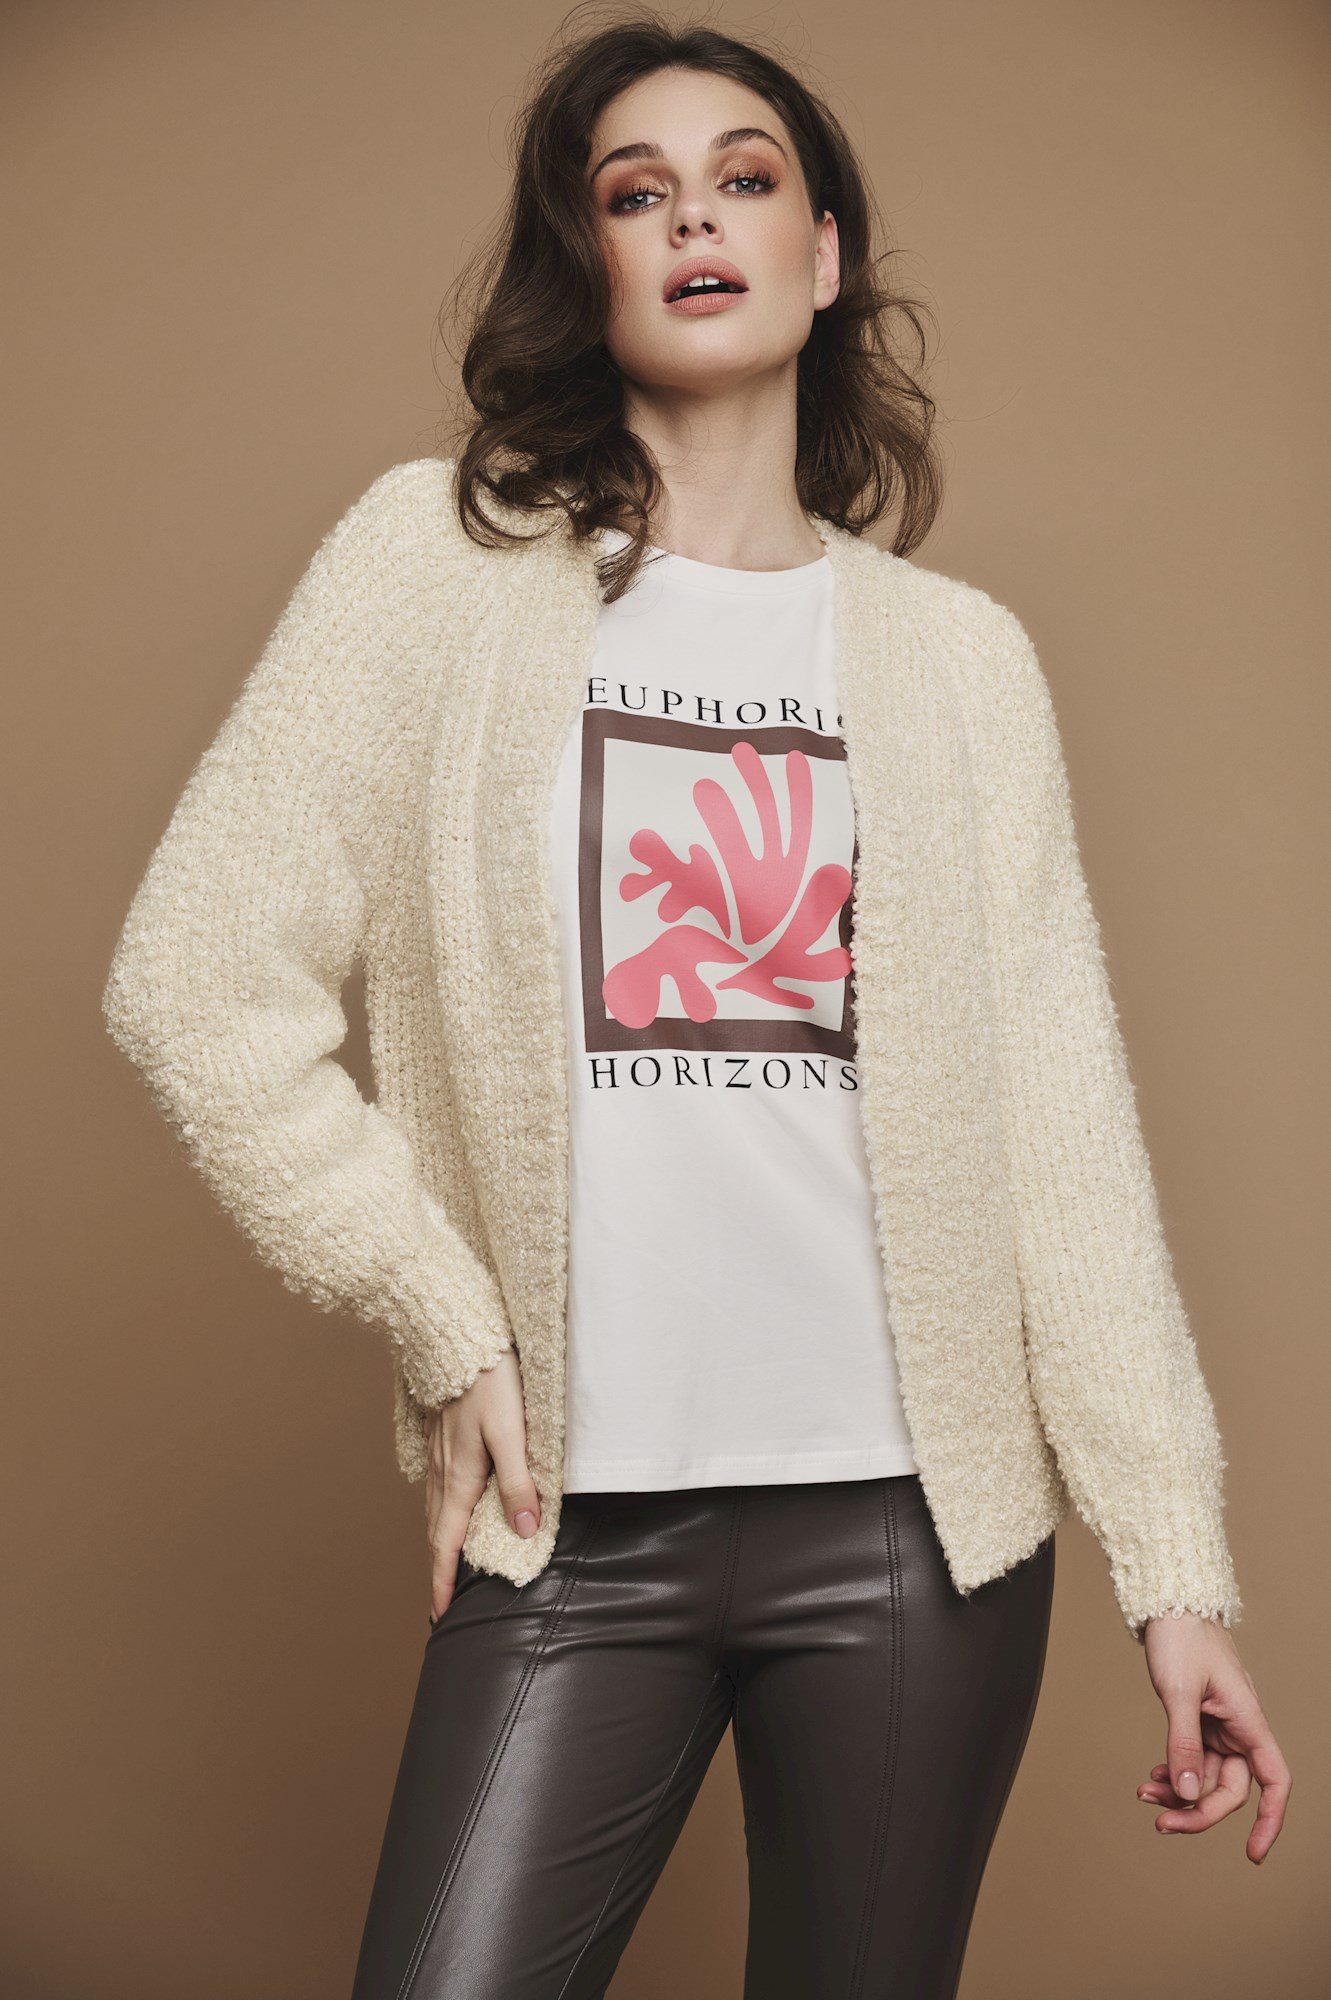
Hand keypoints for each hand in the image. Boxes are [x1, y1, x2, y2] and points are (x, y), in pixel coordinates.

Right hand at [423, 1348, 541, 1623]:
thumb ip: (518, 1481)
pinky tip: (450, 1503)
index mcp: (460, 1477)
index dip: (443, 1580)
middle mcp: (443, 1470)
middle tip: (441, 1599)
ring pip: (436, 1507)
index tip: (439, 1614)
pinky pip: (438, 1484)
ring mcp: (439, 1452)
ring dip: (439, 1539)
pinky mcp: (443, 1435)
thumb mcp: (512, 1433)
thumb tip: (524, 1530)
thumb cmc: (490, 1381)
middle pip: (437, 1530)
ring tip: (447, 1561)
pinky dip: (441, 1508)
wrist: (461, 1336)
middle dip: (439, 1566)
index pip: (447, 1543)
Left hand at [1138, 1613, 1290, 1863]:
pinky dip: (1173, 1771)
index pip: (1274, 1781)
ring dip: (1178, 1792)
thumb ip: (1184, 1743)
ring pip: (1206, 1776)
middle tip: (1160, 1822)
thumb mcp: (1179, 1691)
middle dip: (1198, 1810)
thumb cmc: (1182, 1637)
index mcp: (1248, 1721)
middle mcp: (1239, 1727)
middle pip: (1231, 1788)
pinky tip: (1152, 1777)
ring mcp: (1219, 1725)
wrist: (1169, 1602)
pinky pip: (1192, 1758)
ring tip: (1144, 1794)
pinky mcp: (1199, 1719)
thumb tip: (1188, 1793)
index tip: (1253, 1853)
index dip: (1270, 1820)